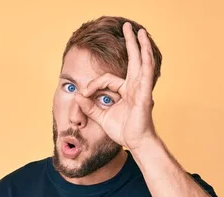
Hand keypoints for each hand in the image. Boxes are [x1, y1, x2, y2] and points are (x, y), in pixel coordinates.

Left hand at [74, 22, 156, 149]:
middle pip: (133, 60)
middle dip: (131, 43)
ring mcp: (141, 89)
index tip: (83, 95)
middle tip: (129, 26)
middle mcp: (135, 87)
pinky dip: (145, 62)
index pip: (106, 79)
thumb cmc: (124, 131)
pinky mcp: (145, 95)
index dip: (92, 85)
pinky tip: (145, 50)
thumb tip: (77, 96)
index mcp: (126, 91)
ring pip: (142, 62)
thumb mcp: (101, 117)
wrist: (136, 143)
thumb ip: (90, 107)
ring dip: (141, 46)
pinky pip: (146, 75)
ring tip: (139, 31)